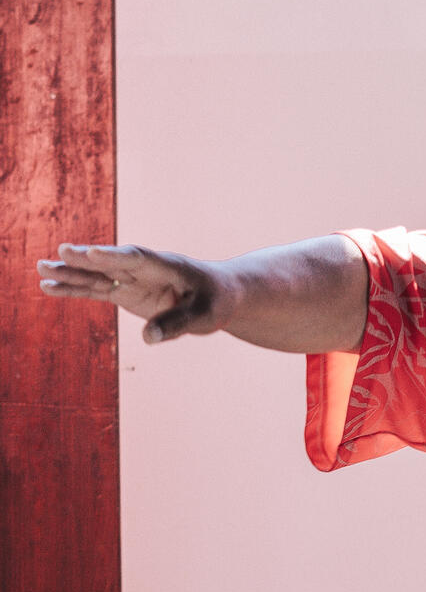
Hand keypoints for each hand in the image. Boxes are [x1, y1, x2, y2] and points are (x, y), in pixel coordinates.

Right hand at [37, 242, 230, 343]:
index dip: (116, 256)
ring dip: (71, 273)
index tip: (93, 253)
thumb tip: (147, 339)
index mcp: (166, 265)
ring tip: (41, 269)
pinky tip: (49, 287)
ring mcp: (132, 280)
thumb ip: (176, 324)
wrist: (218, 295)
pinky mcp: (126, 293)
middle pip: (110, 262)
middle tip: (60, 252)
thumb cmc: (215, 300)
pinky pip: (97, 290)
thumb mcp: (203, 315)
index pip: (138, 259)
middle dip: (86, 259)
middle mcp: (144, 269)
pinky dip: (74, 290)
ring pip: (97, 275)